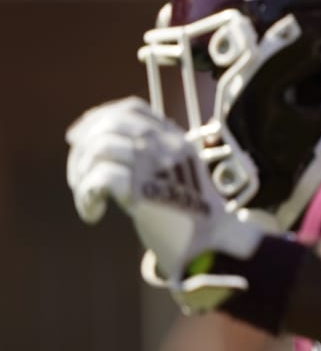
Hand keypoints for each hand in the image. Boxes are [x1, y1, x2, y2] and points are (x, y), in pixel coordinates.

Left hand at [66, 98, 263, 311]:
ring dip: (81, 172)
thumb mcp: (178, 175)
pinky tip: (92, 213)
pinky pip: (99, 178)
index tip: (77, 136)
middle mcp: (167, 146)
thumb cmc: (189, 214)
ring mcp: (156, 166)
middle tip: (78, 175)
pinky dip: (86, 196)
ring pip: (100, 147)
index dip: (99, 117)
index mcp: (176, 139)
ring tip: (87, 196)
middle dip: (82, 148)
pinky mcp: (143, 191)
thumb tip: (107, 148)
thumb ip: (153, 159)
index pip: (133, 109)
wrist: (212, 241)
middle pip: (111, 124)